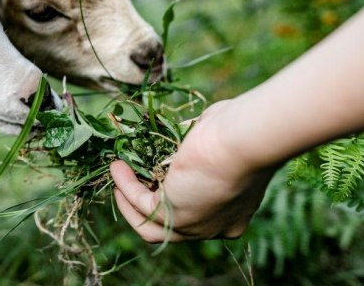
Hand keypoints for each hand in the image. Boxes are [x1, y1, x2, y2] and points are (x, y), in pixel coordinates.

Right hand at [111, 100, 275, 241]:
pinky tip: (118, 166)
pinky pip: (139, 203)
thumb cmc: (241, 135)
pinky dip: (124, 185)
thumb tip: (183, 141)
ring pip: (149, 226)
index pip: (195, 213)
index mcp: (233, 213)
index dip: (170, 195)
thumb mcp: (218, 147)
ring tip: (117, 172)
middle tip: (130, 178)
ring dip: (128, 200)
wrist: (245, 141)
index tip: (152, 174)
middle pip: (168, 226)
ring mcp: (194, 227)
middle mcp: (215, 228)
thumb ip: (200, 155)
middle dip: (144, 203)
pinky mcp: (174, 216)